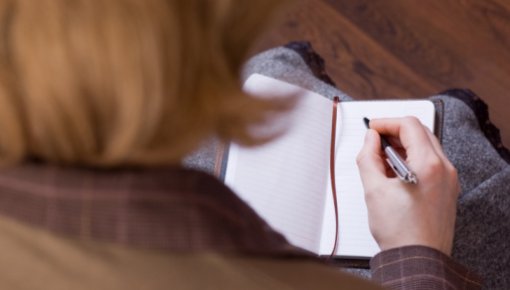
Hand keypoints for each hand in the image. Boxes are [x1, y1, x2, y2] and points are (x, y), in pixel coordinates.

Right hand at [356, 117, 459, 255]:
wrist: (418, 259)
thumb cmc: (399, 231)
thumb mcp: (374, 189)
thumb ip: (368, 157)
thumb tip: (369, 139)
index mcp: (428, 164)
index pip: (408, 125)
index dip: (386, 123)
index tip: (371, 129)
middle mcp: (444, 168)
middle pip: (419, 132)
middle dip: (394, 132)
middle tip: (374, 141)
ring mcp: (448, 180)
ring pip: (425, 146)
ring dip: (403, 146)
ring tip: (381, 160)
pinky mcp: (447, 190)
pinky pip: (430, 163)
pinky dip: (412, 159)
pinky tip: (394, 173)